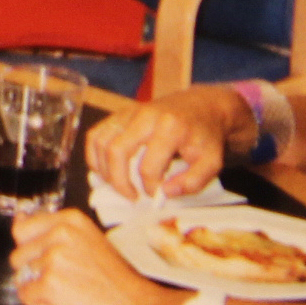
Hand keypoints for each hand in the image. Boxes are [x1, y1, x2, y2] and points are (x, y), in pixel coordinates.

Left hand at [8, 207, 181, 304]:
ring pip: (22, 277)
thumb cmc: (117, 282)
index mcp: (70, 220)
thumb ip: (51, 232)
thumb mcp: (86, 243)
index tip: (57, 261)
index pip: (23, 228)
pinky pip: (26, 296)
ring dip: (41, 290)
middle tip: (70, 280)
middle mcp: (61, 233)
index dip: (36, 251)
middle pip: (19, 255)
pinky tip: (70, 303)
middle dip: (36, 272)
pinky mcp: (51, 283)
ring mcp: (55, 257)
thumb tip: (18, 220)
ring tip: (73, 291)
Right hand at [81, 85, 246, 200]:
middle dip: (120, 182)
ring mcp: (129, 112)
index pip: (148, 166)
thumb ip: (193, 182)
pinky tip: (104, 171)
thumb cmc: (205, 136)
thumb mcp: (212, 162)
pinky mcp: (120, 114)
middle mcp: (145, 116)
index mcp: (170, 127)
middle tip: (131, 198)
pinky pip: (96, 135)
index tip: (157, 196)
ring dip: (104, 171)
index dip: (150, 187)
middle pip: (117, 152)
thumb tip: (164, 193)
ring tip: (117, 186)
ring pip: (101, 142)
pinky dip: (94, 156)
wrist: (201, 106)